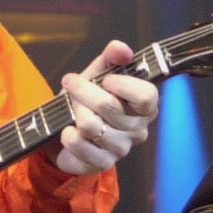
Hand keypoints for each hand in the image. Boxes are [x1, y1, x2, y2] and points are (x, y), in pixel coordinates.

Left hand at [52, 40, 159, 175]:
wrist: (65, 130)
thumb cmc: (87, 99)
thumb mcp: (98, 73)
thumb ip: (111, 58)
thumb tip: (122, 49)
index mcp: (144, 106)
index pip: (147, 96)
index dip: (125, 86)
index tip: (106, 79)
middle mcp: (137, 129)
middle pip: (111, 107)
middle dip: (83, 91)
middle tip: (70, 83)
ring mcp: (120, 149)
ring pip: (91, 126)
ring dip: (74, 112)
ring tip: (70, 109)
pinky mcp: (102, 163)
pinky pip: (79, 144)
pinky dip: (67, 134)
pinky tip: (68, 131)